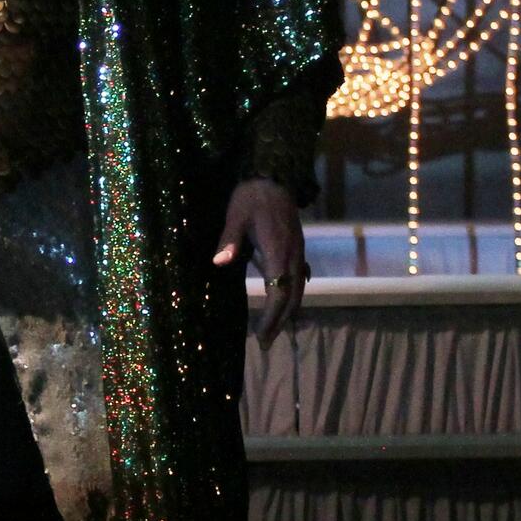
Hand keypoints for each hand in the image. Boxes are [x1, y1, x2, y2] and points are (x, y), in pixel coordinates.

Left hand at [213, 178, 309, 342]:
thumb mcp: (235, 215)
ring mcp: (298, 252)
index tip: (261, 336)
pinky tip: (285, 301)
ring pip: (298, 289)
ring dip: (287, 310)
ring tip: (273, 329)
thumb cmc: (250, 197)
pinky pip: (299, 278)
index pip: (279, 294)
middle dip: (280, 321)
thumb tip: (220, 262)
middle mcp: (293, 256)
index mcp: (278, 252)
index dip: (271, 317)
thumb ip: (229, 239)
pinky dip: (292, 294)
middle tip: (265, 342)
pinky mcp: (297, 248)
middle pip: (292, 297)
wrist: (273, 177)